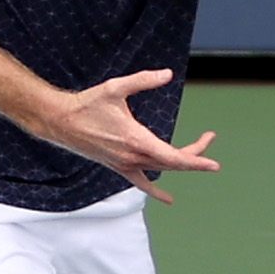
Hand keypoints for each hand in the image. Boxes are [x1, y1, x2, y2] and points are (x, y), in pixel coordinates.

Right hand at [33, 67, 217, 203]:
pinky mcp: (118, 167)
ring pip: (161, 170)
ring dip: (181, 164)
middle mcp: (133, 157)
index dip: (196, 160)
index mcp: (136, 140)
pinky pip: (141, 182)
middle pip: (173, 163)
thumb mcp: (116, 88)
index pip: (174, 157)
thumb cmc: (87, 103)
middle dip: (195, 153)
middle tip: (209, 138)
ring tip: (198, 153)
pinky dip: (156, 191)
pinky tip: (168, 199)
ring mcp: (125, 164)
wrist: (60, 121)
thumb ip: (143, 80)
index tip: (214, 164)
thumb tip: (168, 74)